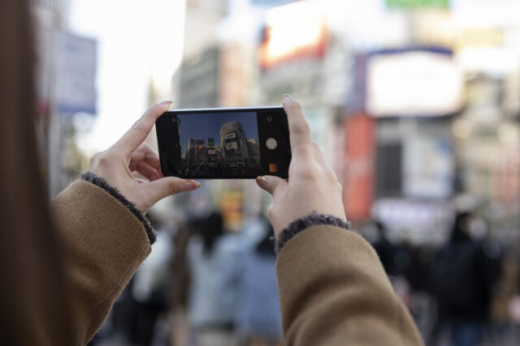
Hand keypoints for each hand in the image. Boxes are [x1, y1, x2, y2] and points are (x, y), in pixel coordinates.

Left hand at [89, 101, 199, 211]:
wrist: (91, 230)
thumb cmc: (113, 212)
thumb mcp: (145, 197)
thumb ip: (170, 187)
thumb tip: (192, 183)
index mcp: (113, 157)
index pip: (139, 129)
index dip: (154, 114)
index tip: (167, 103)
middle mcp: (106, 157)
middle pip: (140, 150)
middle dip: (156, 163)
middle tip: (167, 178)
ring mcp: (104, 165)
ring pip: (133, 160)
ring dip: (148, 171)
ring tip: (157, 187)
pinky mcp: (104, 173)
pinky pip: (126, 168)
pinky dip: (139, 176)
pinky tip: (146, 189)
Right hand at [256, 95, 345, 236]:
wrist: (323, 250)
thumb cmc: (298, 226)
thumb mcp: (278, 205)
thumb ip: (274, 187)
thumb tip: (267, 179)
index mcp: (306, 167)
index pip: (299, 130)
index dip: (292, 112)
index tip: (287, 99)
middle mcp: (323, 171)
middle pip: (308, 147)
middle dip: (293, 148)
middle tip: (277, 155)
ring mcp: (332, 182)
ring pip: (315, 163)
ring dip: (300, 166)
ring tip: (284, 181)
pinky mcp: (336, 194)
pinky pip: (321, 177)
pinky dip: (309, 178)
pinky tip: (298, 192)